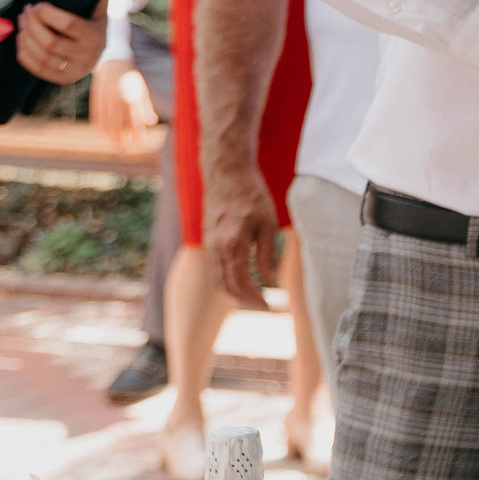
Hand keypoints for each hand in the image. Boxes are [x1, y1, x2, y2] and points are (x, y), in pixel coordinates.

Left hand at [17, 0, 108, 84]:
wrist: (98, 55)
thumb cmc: (94, 25)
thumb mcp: (101, 8)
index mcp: (97, 37)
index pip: (67, 24)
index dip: (47, 14)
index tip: (39, 4)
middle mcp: (88, 57)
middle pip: (50, 42)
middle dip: (32, 25)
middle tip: (26, 11)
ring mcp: (74, 71)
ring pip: (40, 55)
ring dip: (25, 37)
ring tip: (21, 22)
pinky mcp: (61, 80)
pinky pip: (36, 68)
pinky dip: (24, 53)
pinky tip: (21, 39)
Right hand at [88, 59, 159, 149]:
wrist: (114, 64)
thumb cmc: (132, 81)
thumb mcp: (143, 92)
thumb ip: (146, 108)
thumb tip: (151, 123)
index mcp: (133, 100)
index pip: (136, 122)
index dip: (137, 134)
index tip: (139, 144)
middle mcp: (120, 101)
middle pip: (121, 125)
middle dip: (122, 140)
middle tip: (124, 151)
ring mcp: (107, 100)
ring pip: (108, 123)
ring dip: (110, 137)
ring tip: (113, 146)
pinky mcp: (97, 99)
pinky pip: (97, 116)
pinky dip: (99, 126)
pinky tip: (102, 135)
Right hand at [203, 158, 281, 302]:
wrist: (226, 173)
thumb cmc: (251, 194)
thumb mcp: (268, 224)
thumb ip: (267, 255)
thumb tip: (271, 281)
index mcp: (232, 244)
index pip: (240, 282)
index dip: (254, 298)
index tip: (268, 305)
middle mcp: (215, 248)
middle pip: (225, 286)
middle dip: (244, 300)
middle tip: (263, 306)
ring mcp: (208, 244)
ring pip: (216, 279)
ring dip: (233, 293)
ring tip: (253, 298)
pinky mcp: (207, 240)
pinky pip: (213, 268)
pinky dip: (225, 281)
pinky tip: (239, 282)